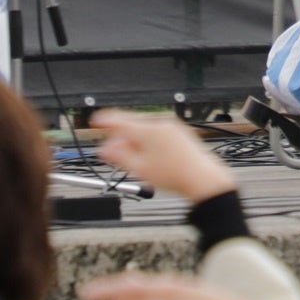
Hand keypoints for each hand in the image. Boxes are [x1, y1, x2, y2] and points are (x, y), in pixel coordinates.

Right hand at [92, 109, 236, 205]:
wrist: (203, 179)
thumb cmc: (175, 175)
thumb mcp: (140, 169)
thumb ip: (119, 157)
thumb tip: (104, 149)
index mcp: (149, 130)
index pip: (120, 120)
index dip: (105, 121)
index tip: (96, 121)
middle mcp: (161, 123)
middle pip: (133, 124)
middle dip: (120, 135)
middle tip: (112, 150)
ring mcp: (173, 127)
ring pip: (146, 128)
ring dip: (135, 139)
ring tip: (133, 158)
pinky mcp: (181, 133)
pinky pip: (158, 131)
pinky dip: (149, 140)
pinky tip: (149, 155)